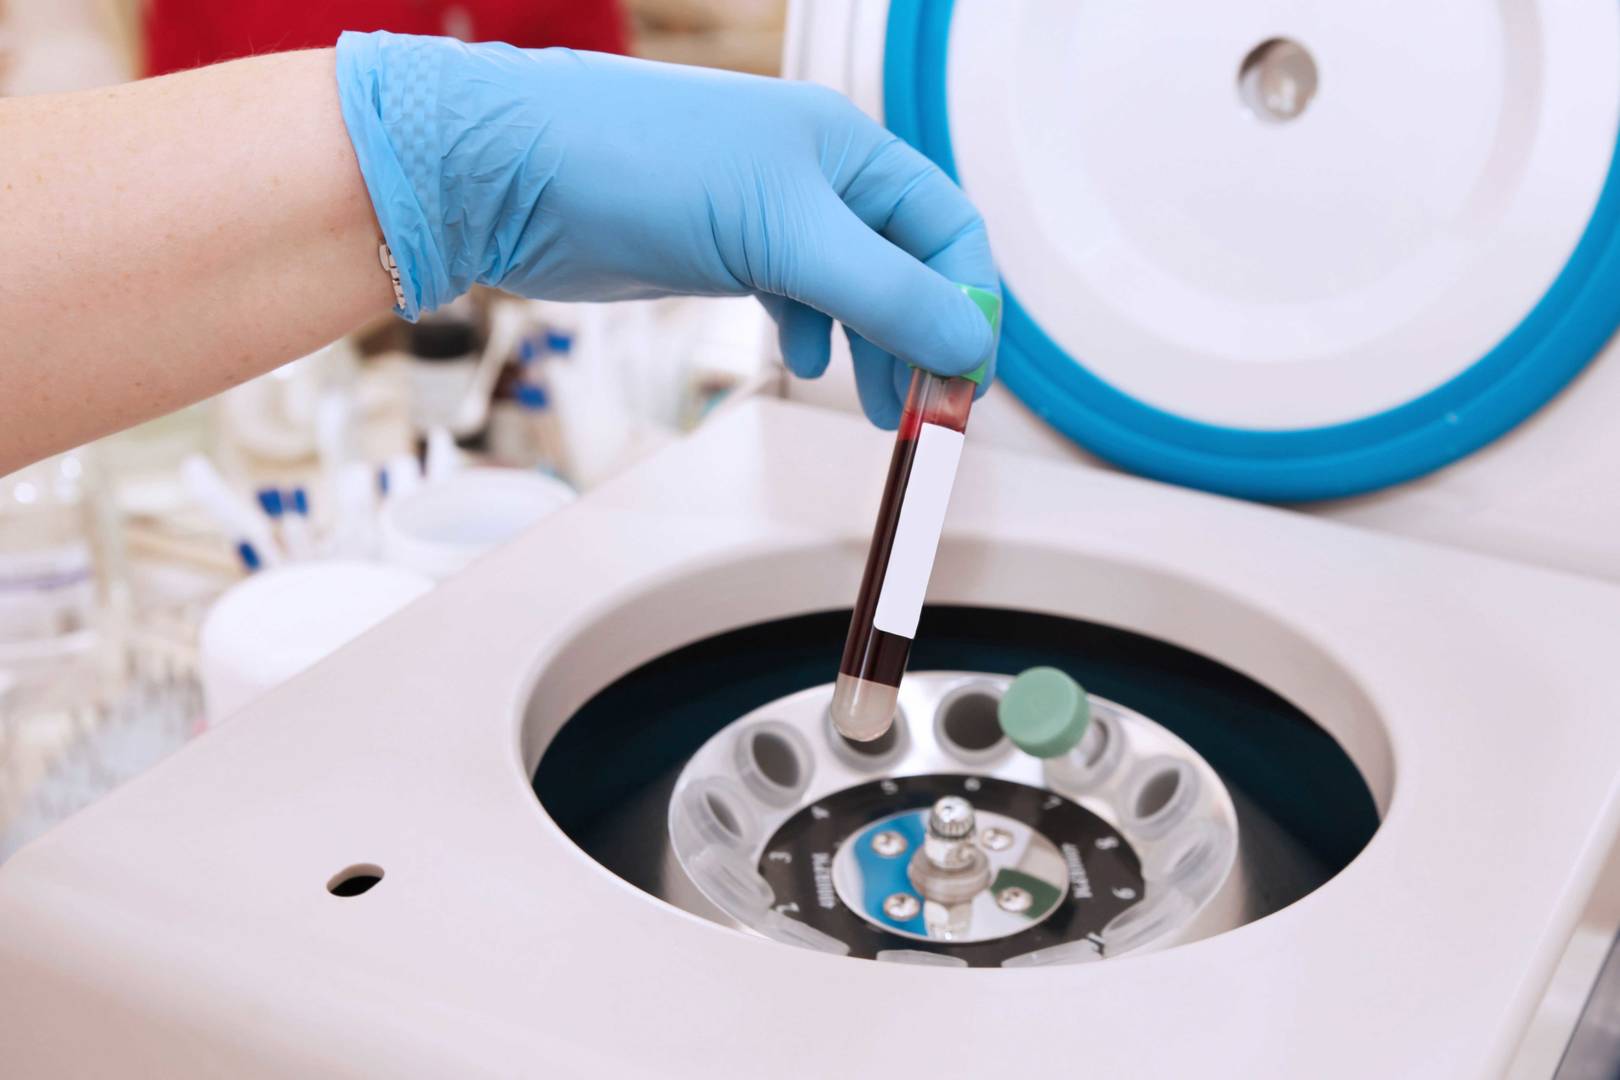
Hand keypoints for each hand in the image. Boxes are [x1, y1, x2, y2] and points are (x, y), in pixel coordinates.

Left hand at [335, 32, 998, 426]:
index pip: (948, 229)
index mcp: (847, 148)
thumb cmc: (640, 166)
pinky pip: (797, 296)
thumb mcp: (783, 233)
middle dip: (922, 339)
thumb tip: (969, 342)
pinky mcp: (722, 250)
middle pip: (905, 267)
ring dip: (873, 349)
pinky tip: (802, 362)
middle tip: (927, 414)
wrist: (510, 172)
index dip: (968, 305)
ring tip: (878, 408)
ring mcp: (767, 214)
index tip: (967, 380)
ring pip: (852, 289)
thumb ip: (884, 292)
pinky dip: (812, 334)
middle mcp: (816, 176)